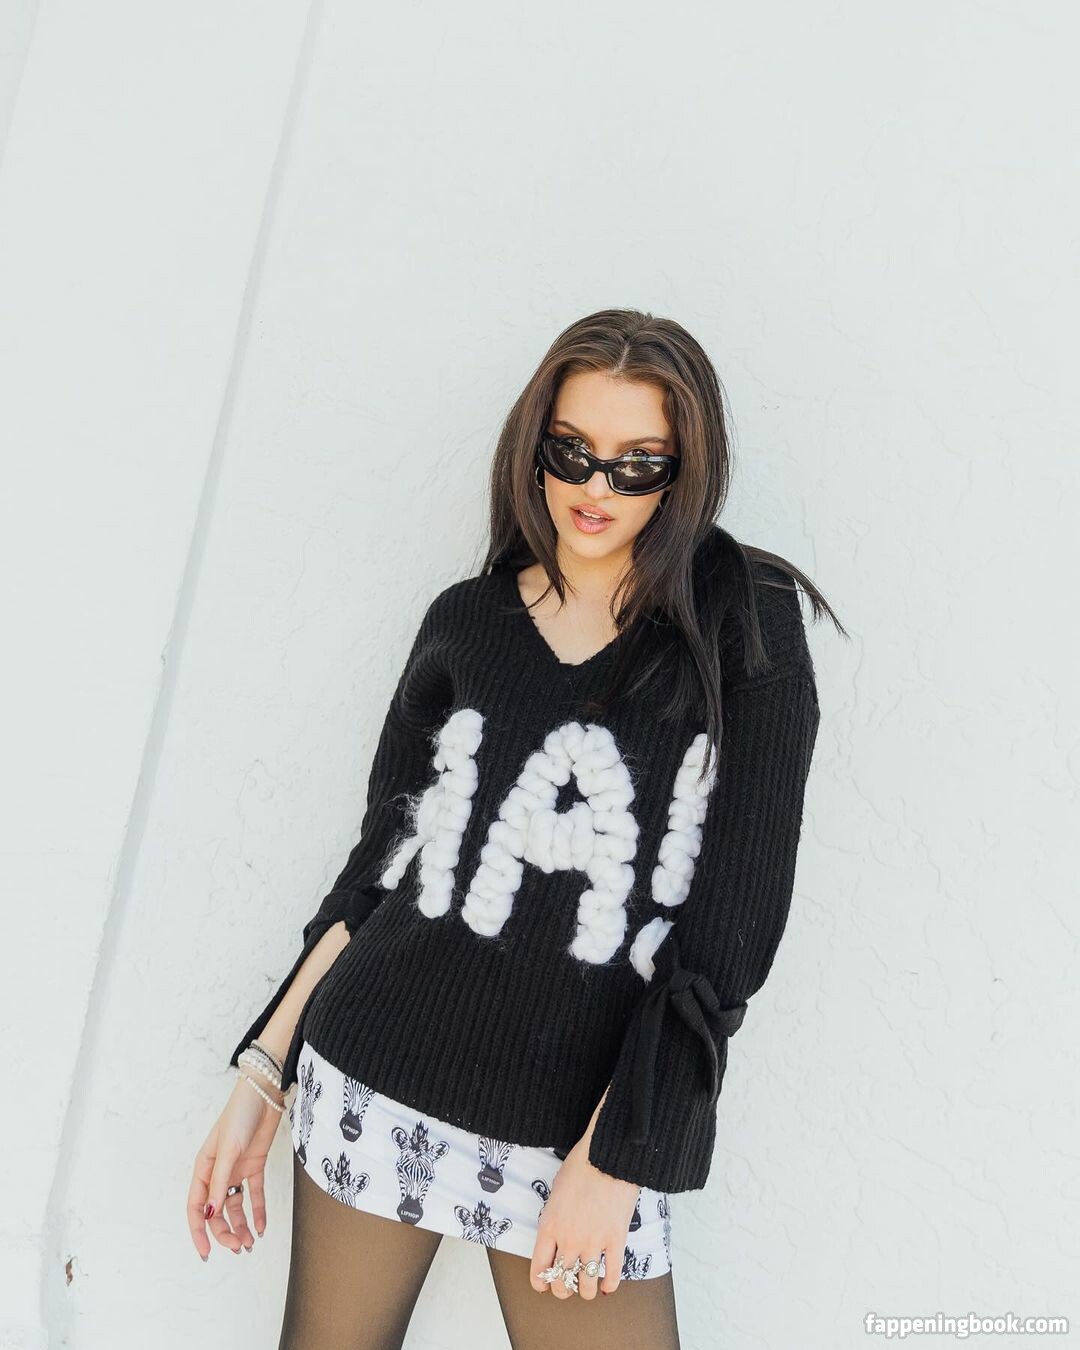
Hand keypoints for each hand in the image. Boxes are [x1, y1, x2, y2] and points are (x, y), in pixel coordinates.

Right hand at [187, 1073, 284, 1258]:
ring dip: (241, 1226)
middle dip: (225, 1232)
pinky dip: (258, 1211)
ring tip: (250, 1243)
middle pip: (217, 1211)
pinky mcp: (254, 1166)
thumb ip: (220, 1182)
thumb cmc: (240, 1116)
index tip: (206, 1253)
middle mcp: (218, 1173)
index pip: (196, 1207)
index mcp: (203, 1169)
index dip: (199, 1231)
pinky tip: (262, 1226)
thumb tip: (211, 1213)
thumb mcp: (228, 1150)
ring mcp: (236, 1170)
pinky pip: (255, 1194)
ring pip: (235, 1207)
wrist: (264, 1094)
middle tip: (238, 1248)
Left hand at [529, 1136, 639, 1298]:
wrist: (607, 1156)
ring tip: (588, 1286)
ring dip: (587, 1291)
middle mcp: (569, 1240)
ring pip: (587, 1286)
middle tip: (568, 1285)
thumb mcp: (556, 1192)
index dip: (541, 1283)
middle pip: (562, 1283)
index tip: (545, 1284)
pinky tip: (608, 1284)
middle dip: (563, 1289)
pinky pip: (612, 1276)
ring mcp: (593, 1242)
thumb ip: (555, 1218)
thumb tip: (558, 1234)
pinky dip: (609, 1285)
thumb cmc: (581, 1166)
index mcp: (549, 1227)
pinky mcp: (616, 1240)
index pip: (539, 1270)